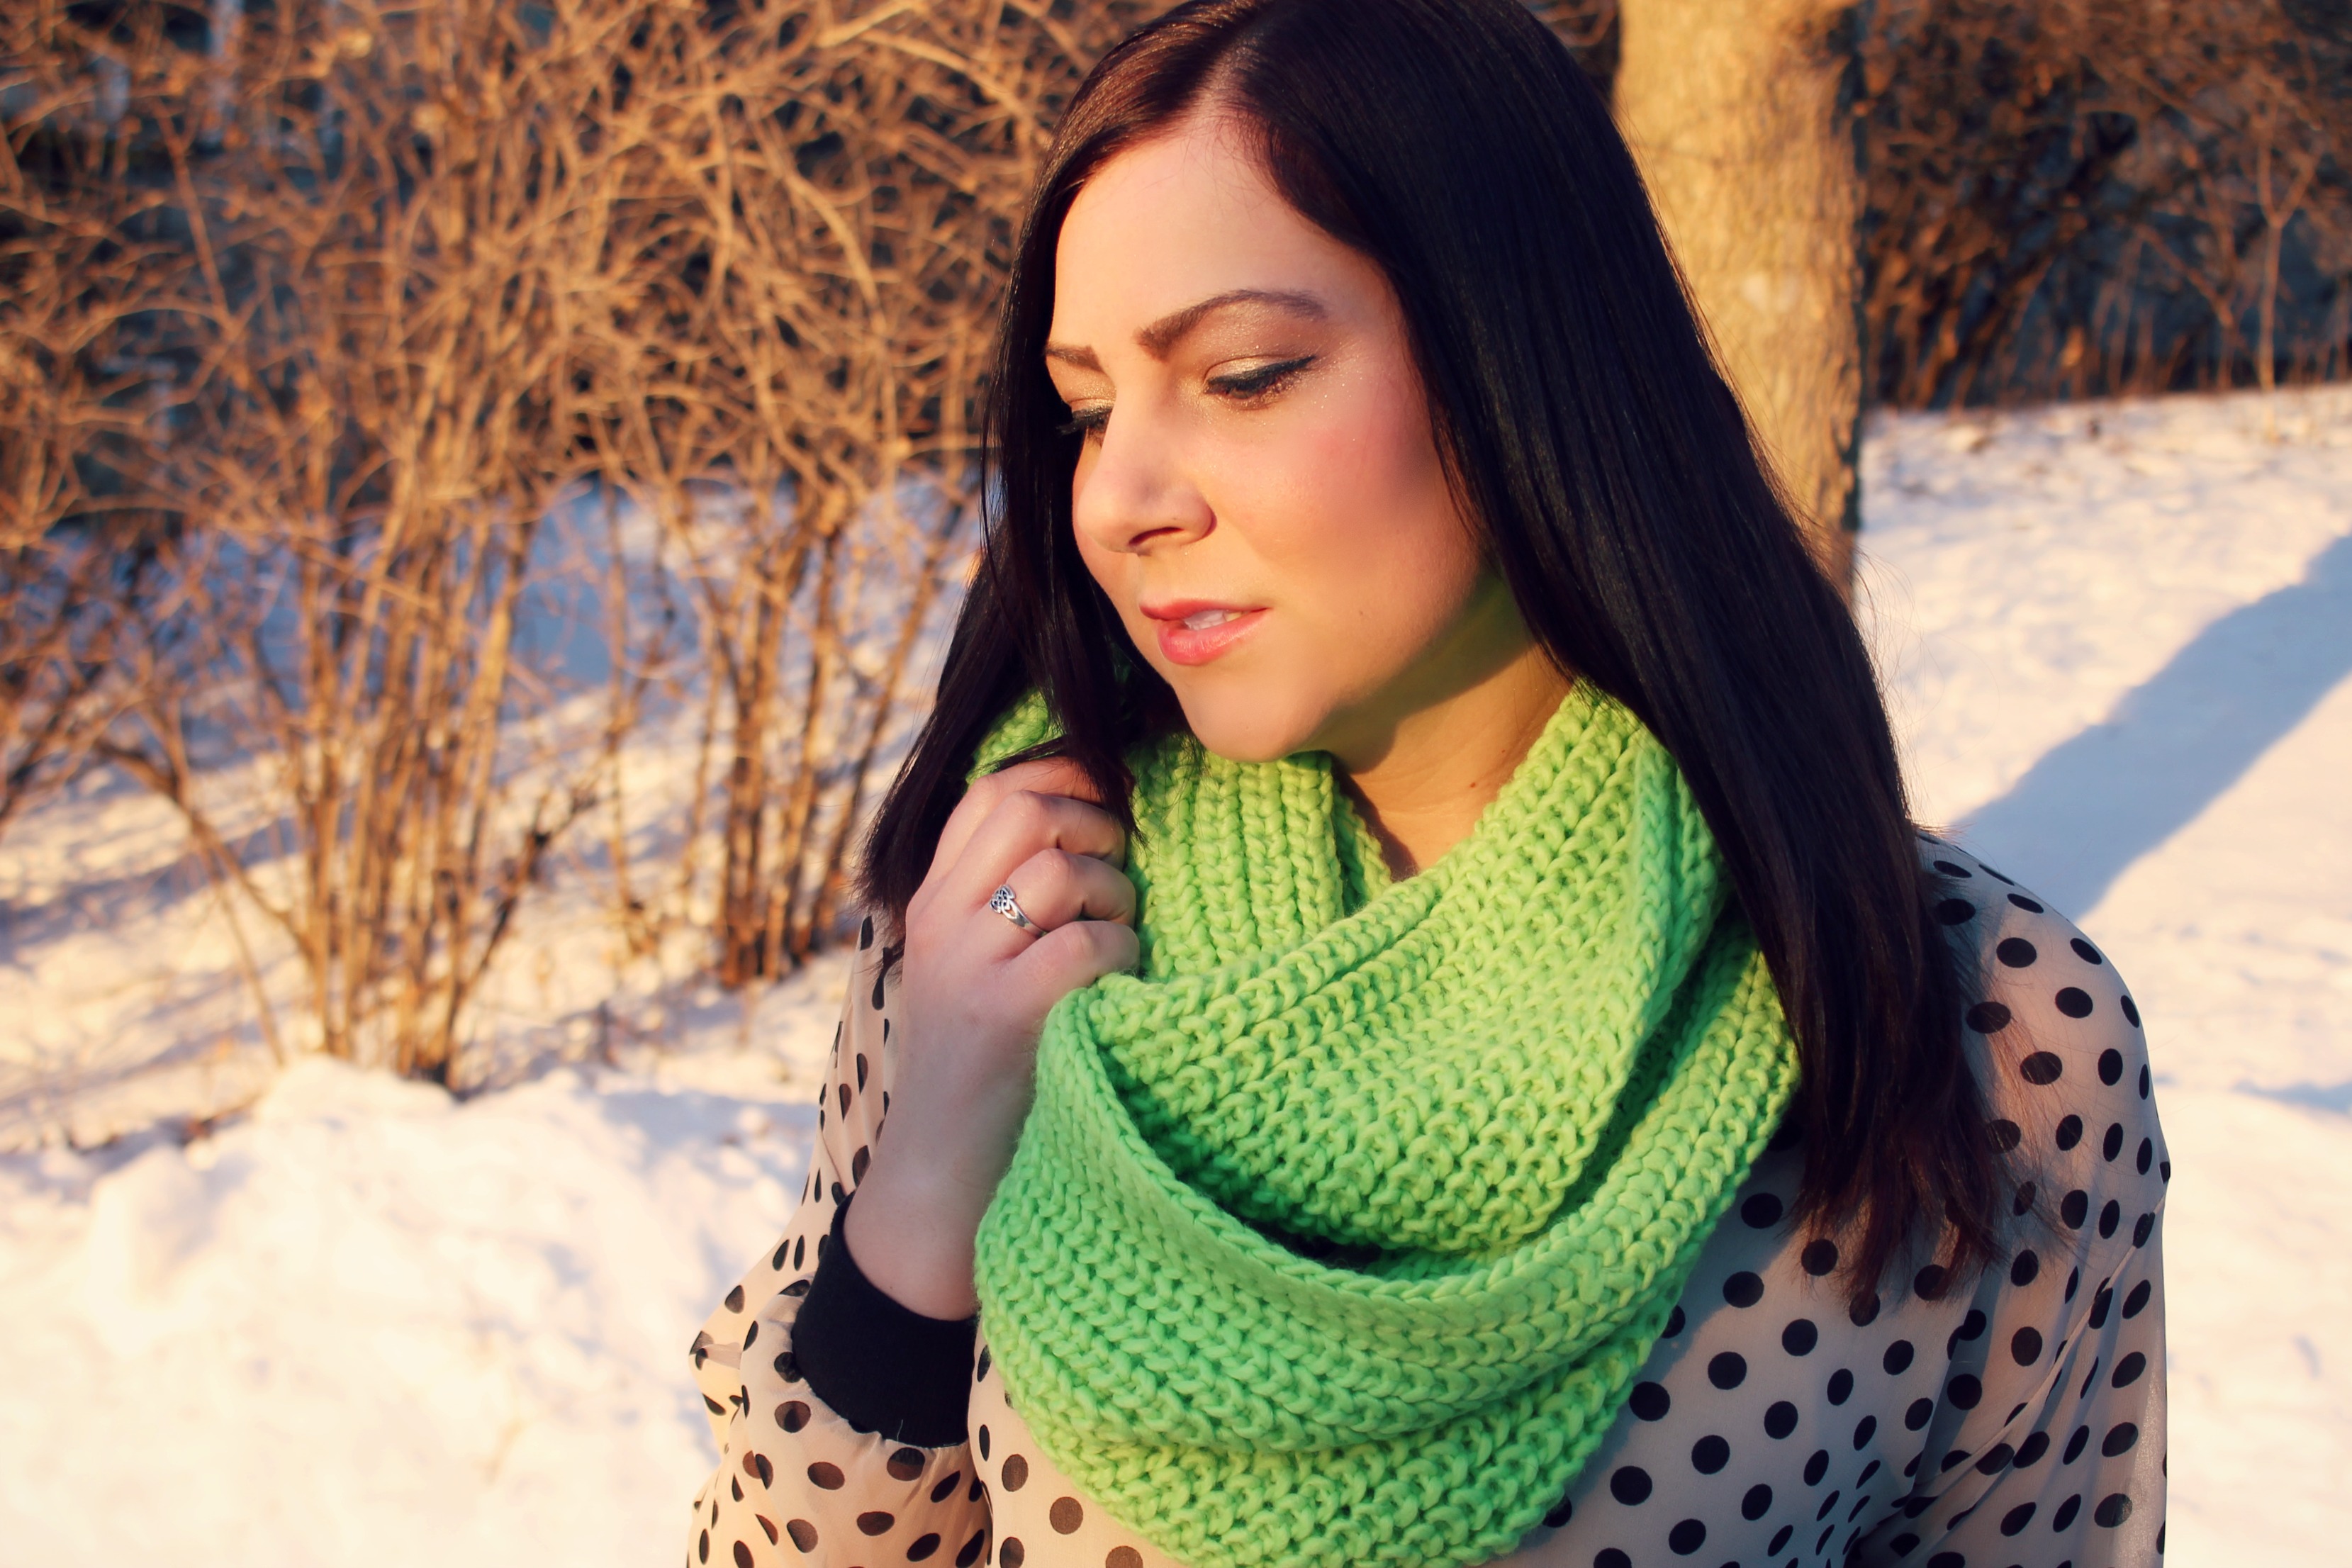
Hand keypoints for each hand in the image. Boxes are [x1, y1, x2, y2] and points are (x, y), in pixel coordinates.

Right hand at [844, 756, 1138, 1318]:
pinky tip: (1116, 992)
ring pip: (1065, 875)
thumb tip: (1097, 819)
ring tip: (1120, 941)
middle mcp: (940, 922)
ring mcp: (967, 965)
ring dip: (1117, 899)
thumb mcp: (974, 971)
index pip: (990, 792)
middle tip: (1122, 868)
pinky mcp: (1003, 1013)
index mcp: (931, 903)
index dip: (1060, 774)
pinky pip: (1088, 944)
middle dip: (1096, 825)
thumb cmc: (983, 1076)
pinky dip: (1121, 958)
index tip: (1109, 796)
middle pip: (1028, 813)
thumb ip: (1009, 902)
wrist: (938, 1186)